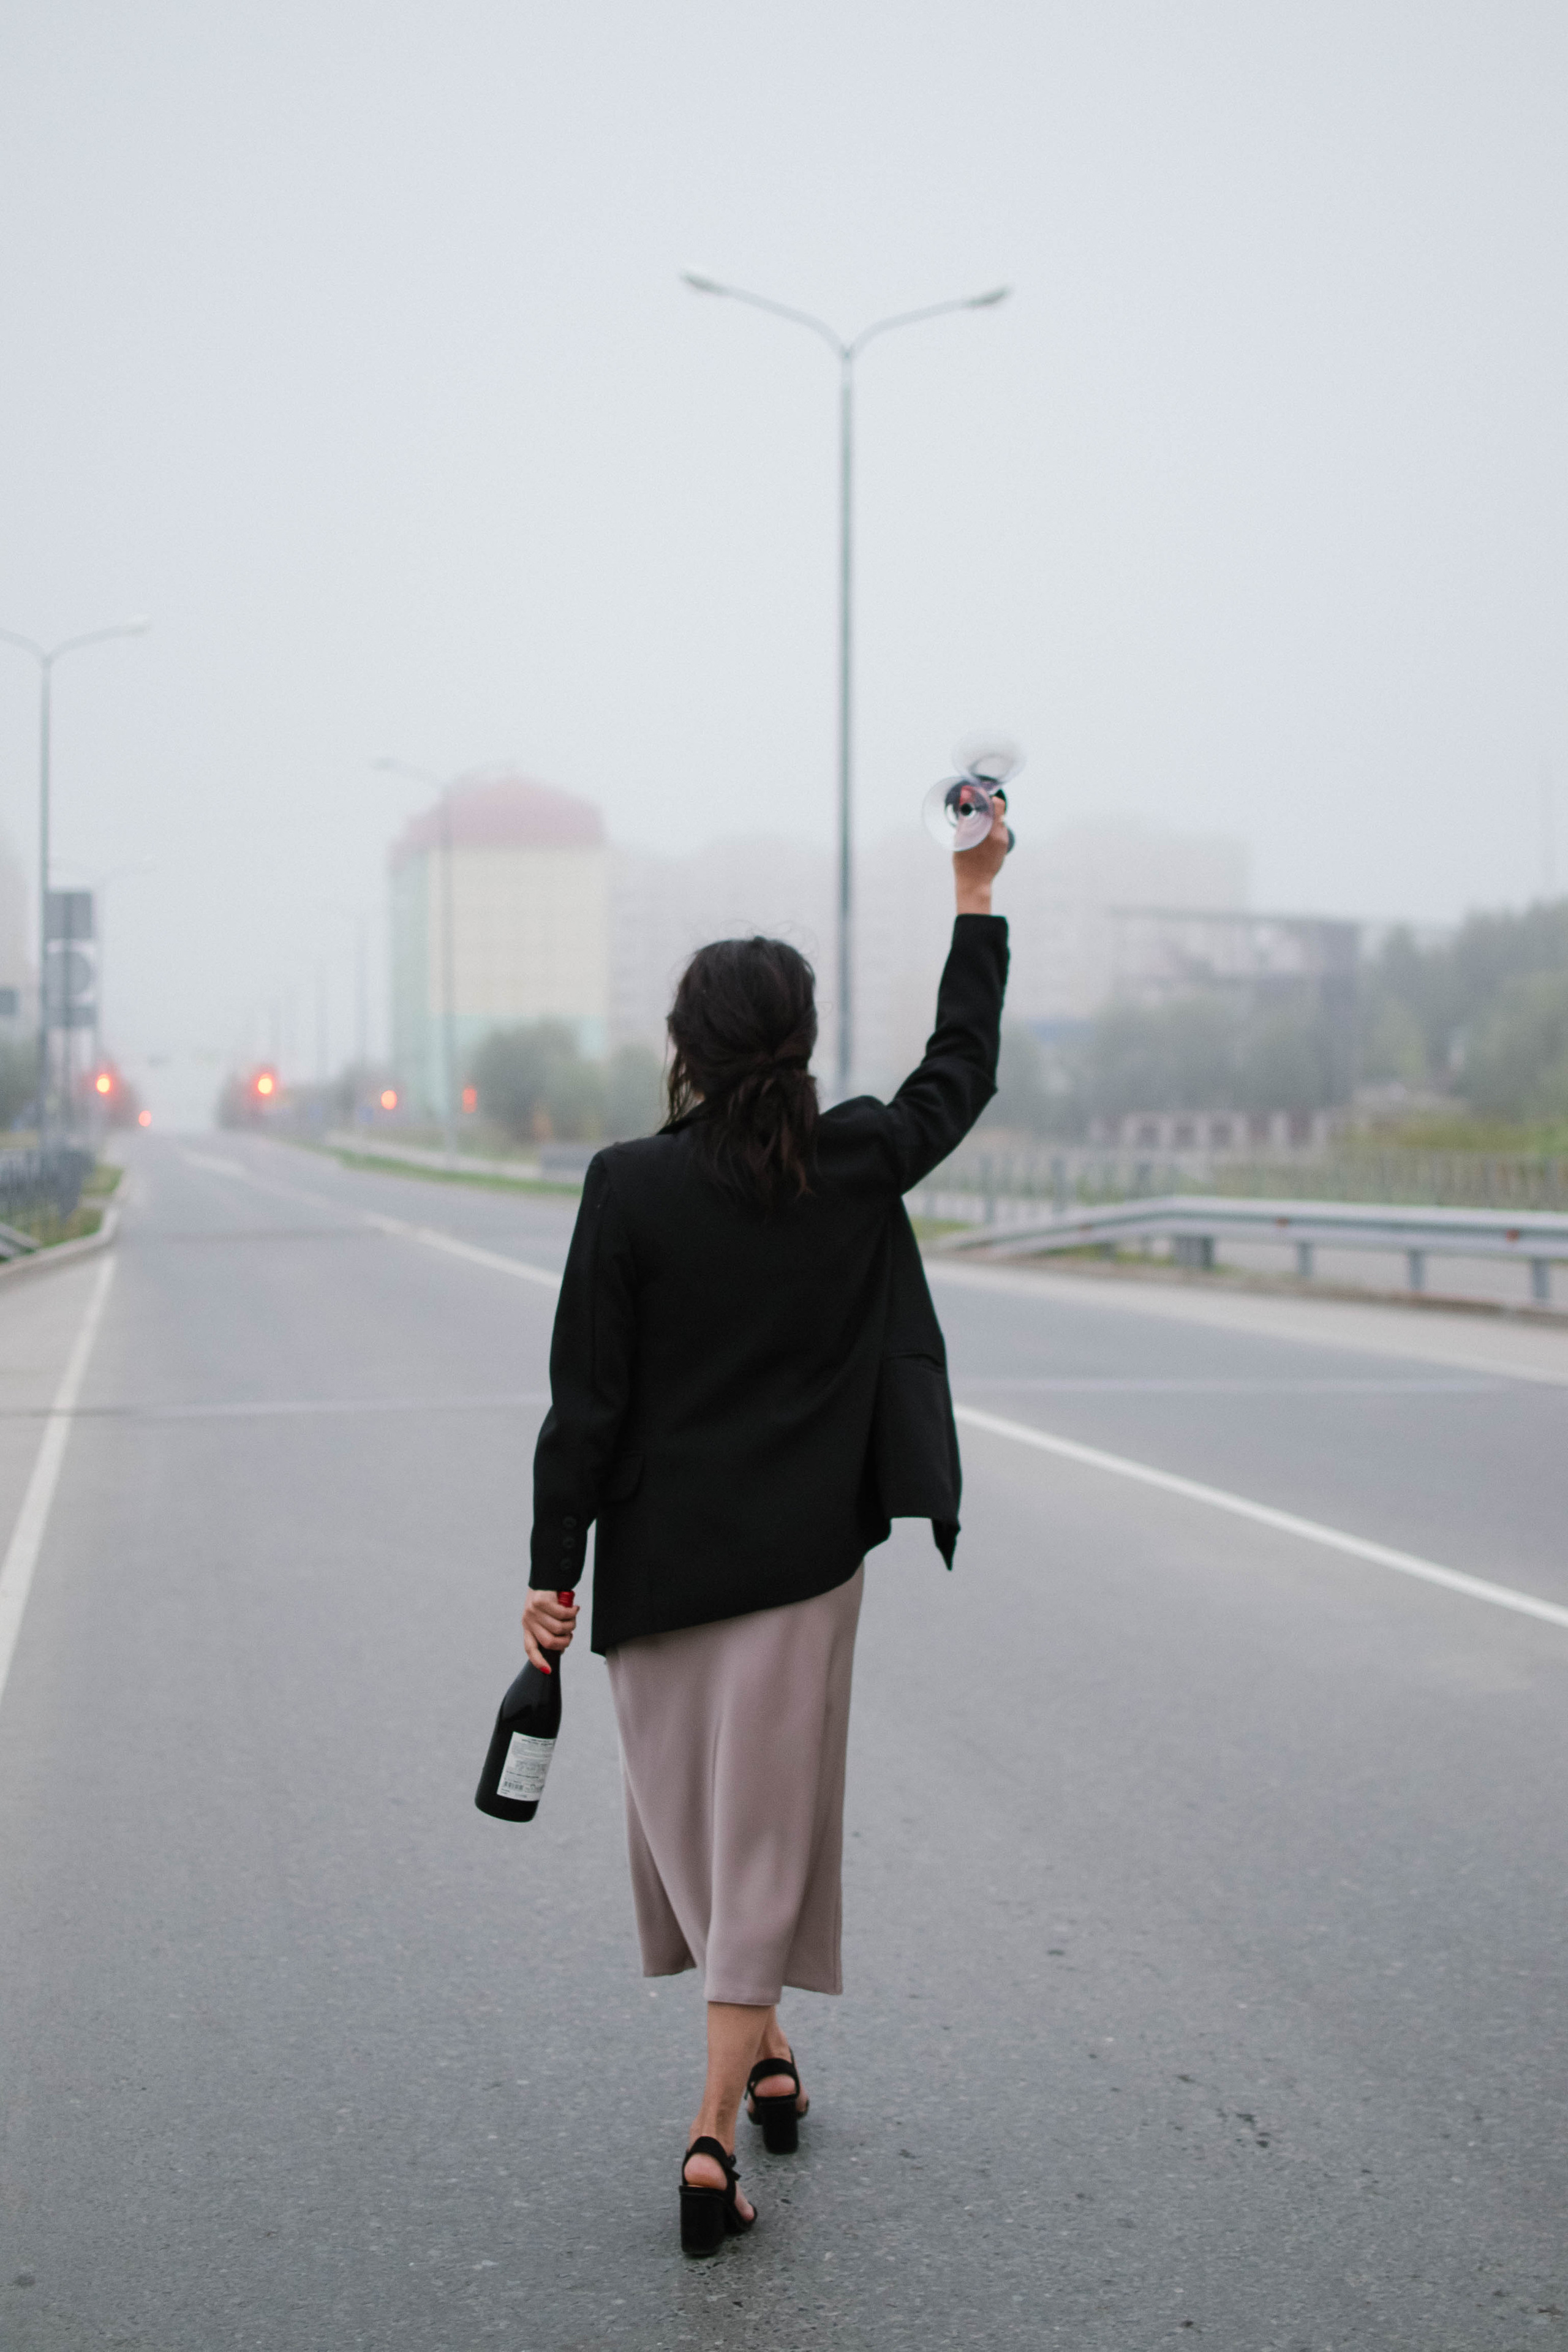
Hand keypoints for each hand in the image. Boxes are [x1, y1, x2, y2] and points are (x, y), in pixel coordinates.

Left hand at [522, 1586, 578, 1672]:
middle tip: (571, 1634)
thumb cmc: (548, 1598)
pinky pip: (562, 1614)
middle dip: (565, 1641)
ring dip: (571, 1625)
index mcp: (528, 1626)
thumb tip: (560, 1650)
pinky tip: (575, 1608)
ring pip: (558, 1628)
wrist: (546, 1575)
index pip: (530, 1648)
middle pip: (549, 1642)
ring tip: (573, 1617)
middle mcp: (528, 1620)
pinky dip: (573, 1613)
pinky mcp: (542, 1601)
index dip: (538, 1661)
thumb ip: (550, 1630)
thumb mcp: (544, 1616)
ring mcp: (533, 1611)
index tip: (548, 1670)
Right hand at [953, 793, 1008, 915]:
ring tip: (978, 825)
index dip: (989, 798)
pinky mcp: (1003, 848)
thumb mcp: (961, 838)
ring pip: (999, 823)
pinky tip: (982, 836)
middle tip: (975, 810)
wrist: (975, 884)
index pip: (998, 805)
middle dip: (988, 809)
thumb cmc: (964, 862)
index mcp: (991, 831)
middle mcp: (1000, 835)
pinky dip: (992, 830)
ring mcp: (1003, 842)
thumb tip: (964, 798)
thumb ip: (964, 818)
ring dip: (990, 820)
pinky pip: (999, 833)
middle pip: (998, 813)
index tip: (980, 796)